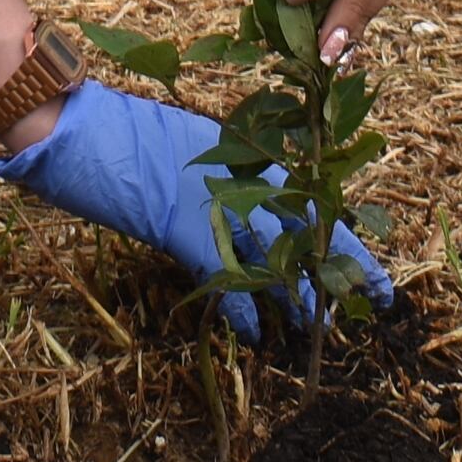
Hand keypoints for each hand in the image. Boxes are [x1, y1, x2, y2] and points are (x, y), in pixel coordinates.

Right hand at [0, 80, 390, 336]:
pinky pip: (223, 274)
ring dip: (297, 293)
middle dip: (343, 264)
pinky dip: (240, 305)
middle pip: (306, 227)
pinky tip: (254, 334)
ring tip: (322, 325)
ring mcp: (214, 203)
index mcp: (244, 157)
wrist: (81, 127)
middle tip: (380, 300)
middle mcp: (238, 178)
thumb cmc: (127, 135)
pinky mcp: (184, 226)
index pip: (310, 198)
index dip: (345, 233)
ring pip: (273, 253)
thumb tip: (243, 211)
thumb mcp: (188, 149)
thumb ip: (221, 177)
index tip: (376, 263)